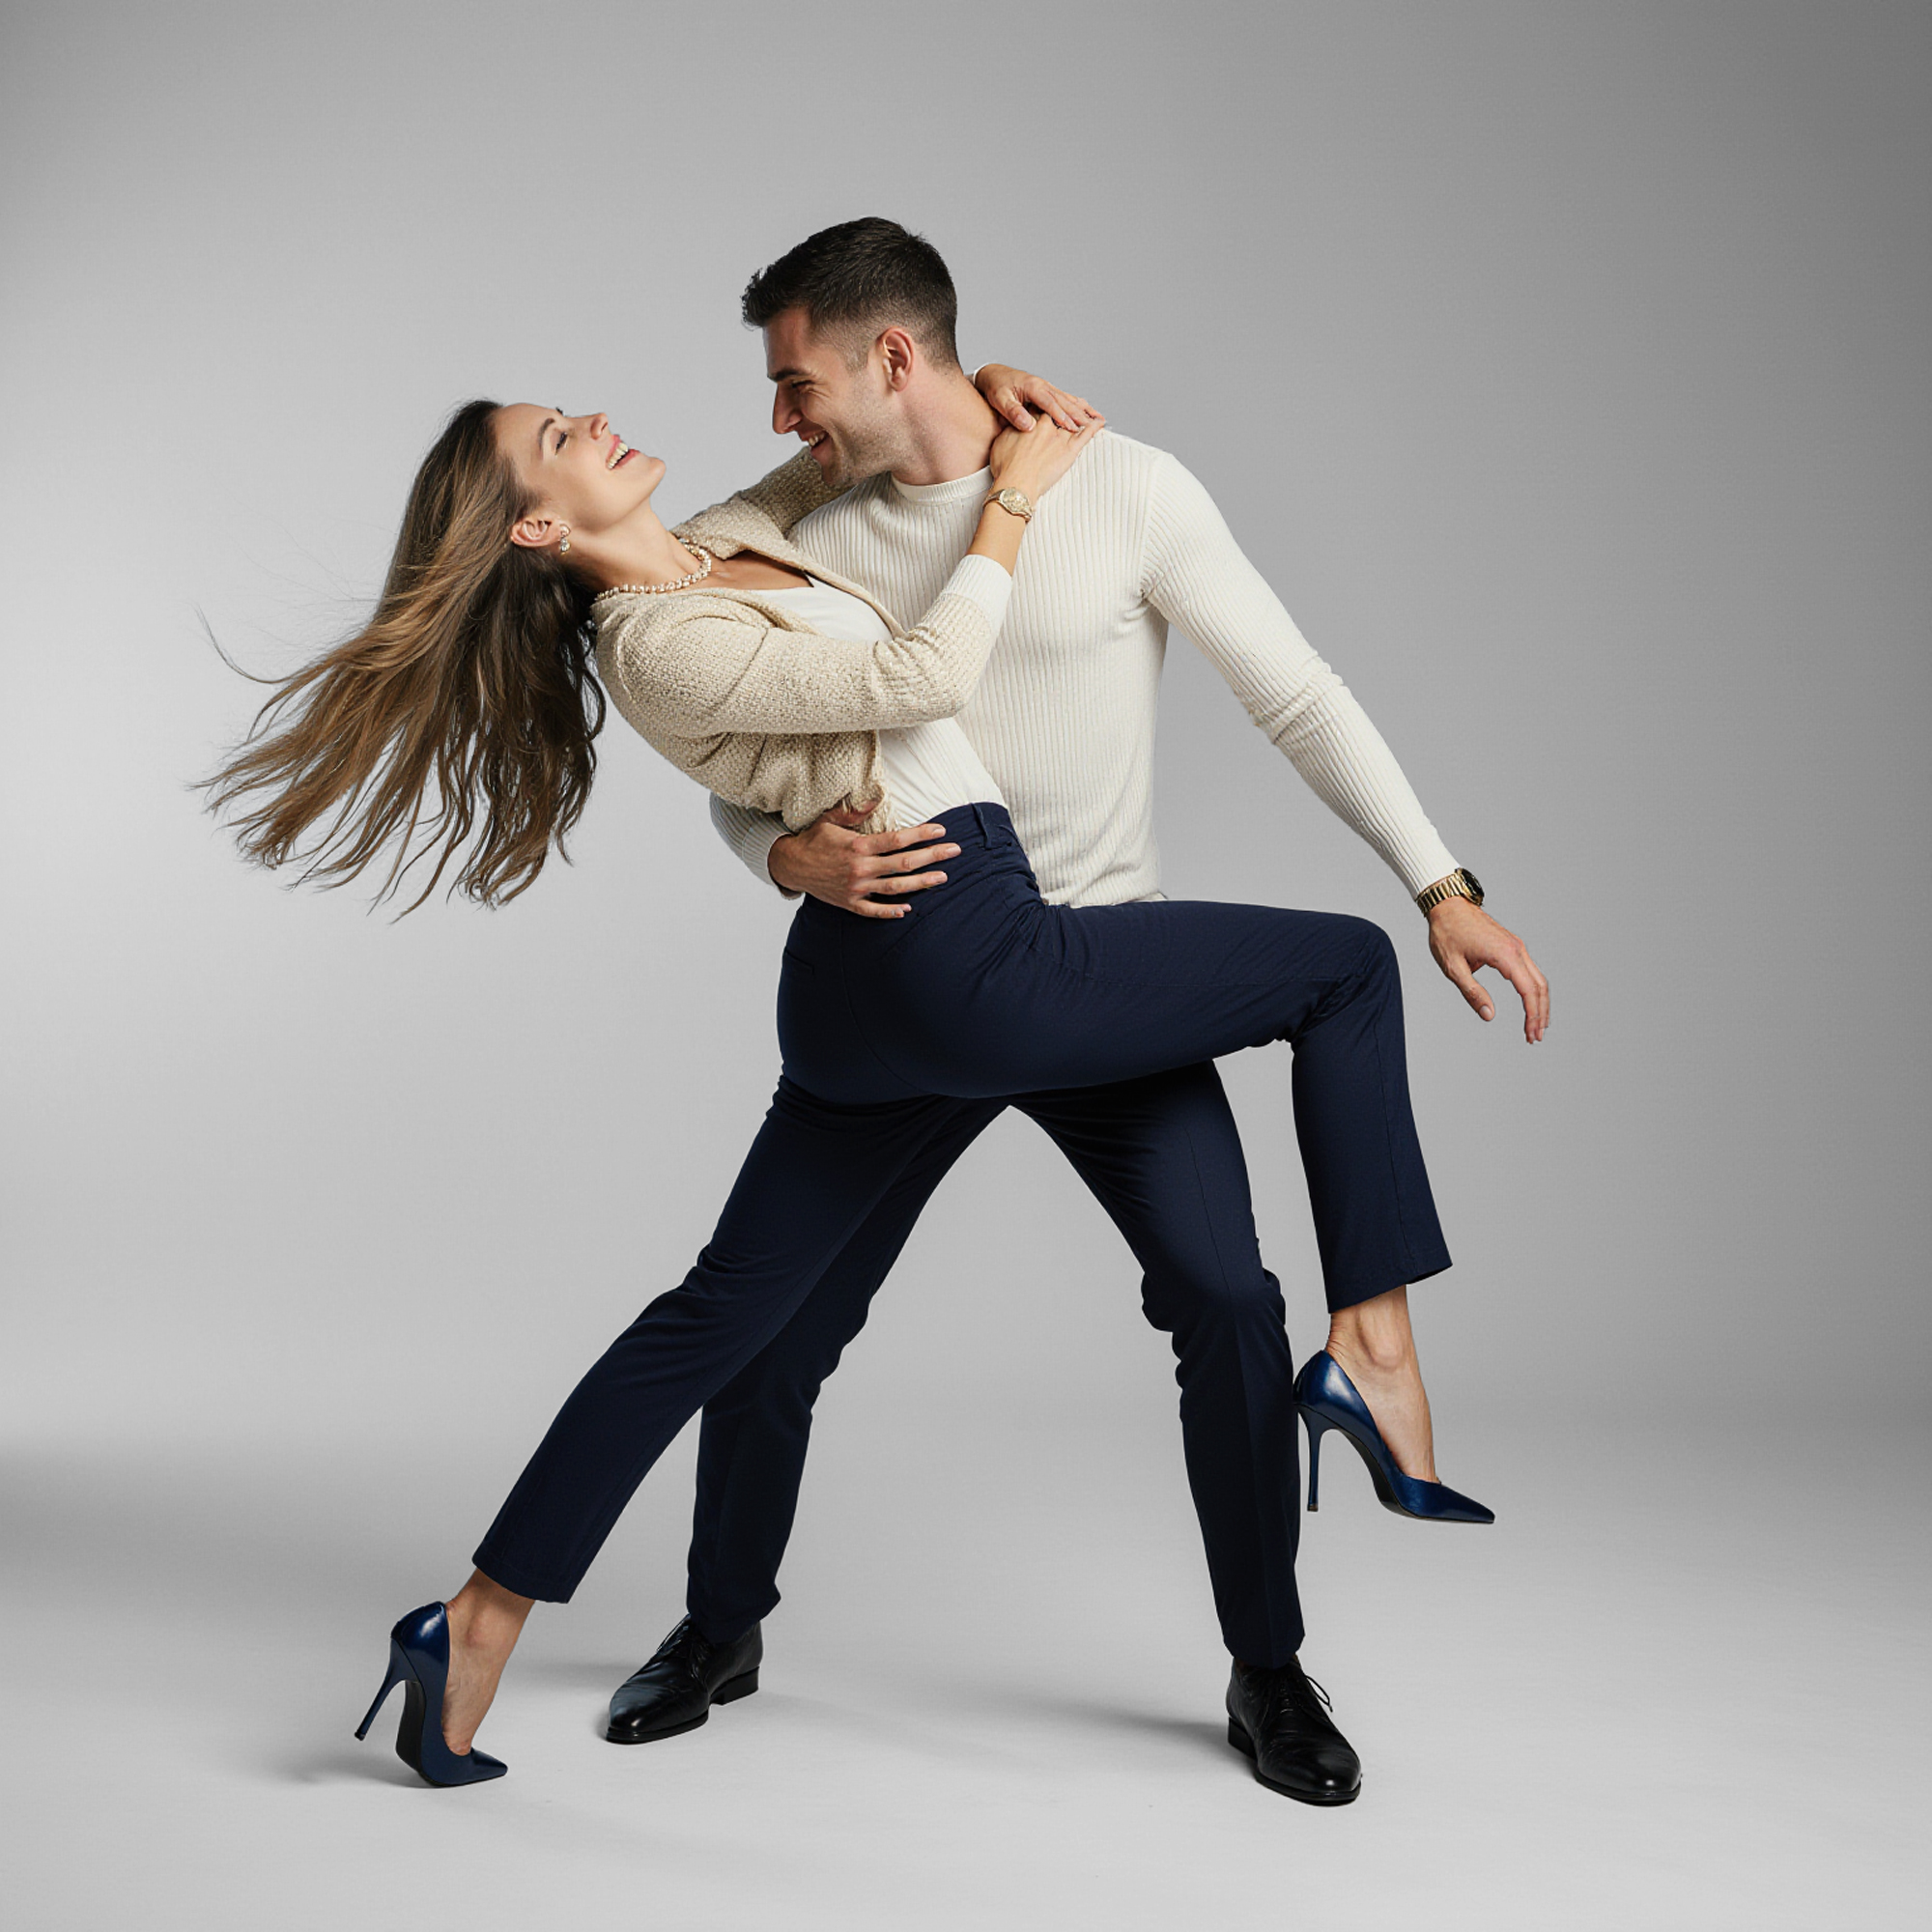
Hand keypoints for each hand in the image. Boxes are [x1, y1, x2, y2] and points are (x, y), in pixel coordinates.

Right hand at [768, 810, 960, 917]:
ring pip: (896, 887)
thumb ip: (855, 810)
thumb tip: (876, 796)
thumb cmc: (813, 839)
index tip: (941, 830)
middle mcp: (860, 868)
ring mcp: (856, 888)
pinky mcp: (849, 902)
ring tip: (942, 877)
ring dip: (921, 883)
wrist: (790, 865)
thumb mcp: (831, 818)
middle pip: (904, 863)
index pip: (898, 840)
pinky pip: (873, 910)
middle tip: (955, 851)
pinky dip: (891, 911)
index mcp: (858, 846)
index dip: (922, 835)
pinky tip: (909, 909)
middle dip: (933, 856)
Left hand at [973, 364, 1102, 433]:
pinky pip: (1064, 399)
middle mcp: (1042, 386)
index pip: (1051, 404)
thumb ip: (1013, 413)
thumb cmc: (996, 387)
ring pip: (1068, 399)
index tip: (1072, 427)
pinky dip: (1076, 405)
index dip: (1062, 416)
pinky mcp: (1046, 391)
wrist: (993, 375)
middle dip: (1079, 414)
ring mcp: (1046, 388)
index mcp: (1033, 387)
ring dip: (1082, 409)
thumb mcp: (1000, 400)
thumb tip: (1028, 425)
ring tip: (1097, 418)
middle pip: (1064, 401)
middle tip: (1092, 425)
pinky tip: (1085, 411)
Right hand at [988, 414, 1103, 502]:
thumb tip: (1016, 423)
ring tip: (1089, 412)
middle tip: (1070, 408)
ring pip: (1073, 421)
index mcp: (1031, 421)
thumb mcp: (1002, 441)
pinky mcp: (1069, 451)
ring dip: (1081, 416)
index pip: (1041, 408)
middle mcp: (1047, 425)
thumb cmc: (1005, 466)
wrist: (1015, 483)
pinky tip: (1100, 422)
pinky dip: (1094, 427)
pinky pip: (1085, 435)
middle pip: (1059, 412)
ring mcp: (1059, 437)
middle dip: (1064, 410)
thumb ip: (1012, 428)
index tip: (1047, 406)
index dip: (1044, 407)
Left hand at [1425, 898, 1549, 1042]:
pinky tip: (1531, 1003)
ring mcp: (1516, 946)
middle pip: (1539, 986)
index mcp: (1504, 955)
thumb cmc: (1447, 933)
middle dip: (1540, 1014)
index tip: (1531, 1034)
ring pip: (1538, 978)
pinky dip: (1533, 990)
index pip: (1527, 991)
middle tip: (1535, 1037)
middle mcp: (1516, 949)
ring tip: (1536, 1026)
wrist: (1447, 905)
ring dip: (1540, 1003)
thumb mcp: (1453, 968)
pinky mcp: (1512, 945)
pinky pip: (1530, 970)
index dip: (1532, 1015)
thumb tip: (1489, 1015)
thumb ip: (1472, 993)